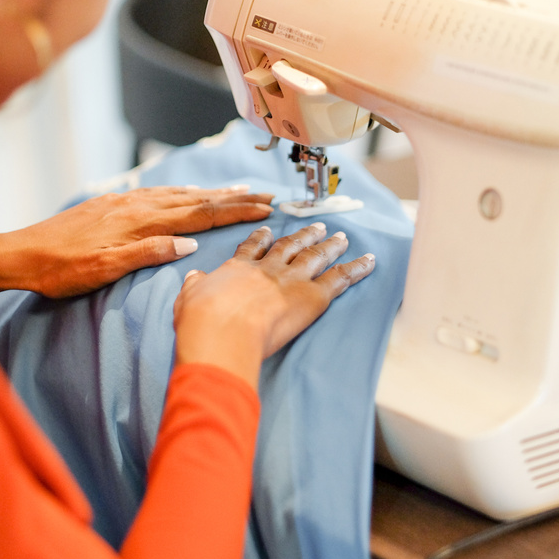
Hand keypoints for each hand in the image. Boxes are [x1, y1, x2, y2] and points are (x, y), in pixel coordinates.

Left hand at [0, 185, 273, 296]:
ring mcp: (126, 202)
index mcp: (141, 222)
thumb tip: (189, 242)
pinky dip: (183, 192)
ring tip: (239, 191)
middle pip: (196, 199)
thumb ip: (148, 253)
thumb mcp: (105, 268)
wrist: (23, 253)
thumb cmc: (62, 269)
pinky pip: (160, 193)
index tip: (264, 208)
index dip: (235, 210)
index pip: (199, 214)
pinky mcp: (115, 203)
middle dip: (234, 198)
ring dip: (212, 193)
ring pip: (180, 194)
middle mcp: (138, 206)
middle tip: (266, 195)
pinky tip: (188, 193)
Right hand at [173, 222, 375, 387]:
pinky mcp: (313, 296)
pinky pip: (340, 278)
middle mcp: (268, 268)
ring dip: (330, 244)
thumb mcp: (188, 299)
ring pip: (316, 256)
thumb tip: (195, 278)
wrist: (223, 331)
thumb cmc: (201, 321)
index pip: (253, 248)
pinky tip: (369, 260)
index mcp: (238, 268)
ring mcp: (292, 279)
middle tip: (317, 226)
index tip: (270, 233)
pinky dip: (357, 268)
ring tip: (341, 237)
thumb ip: (195, 286)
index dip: (263, 239)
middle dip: (304, 235)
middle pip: (290, 247)